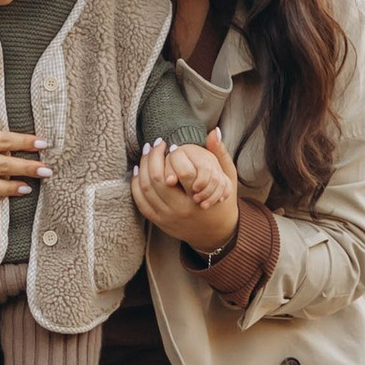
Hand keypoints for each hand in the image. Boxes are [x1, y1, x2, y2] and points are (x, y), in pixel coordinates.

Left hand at [134, 129, 239, 252]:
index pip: (183, 172)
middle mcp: (182, 209)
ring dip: (143, 167)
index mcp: (199, 197)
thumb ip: (220, 154)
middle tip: (156, 144)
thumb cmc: (222, 202)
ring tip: (147, 152)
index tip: (173, 146)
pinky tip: (139, 171)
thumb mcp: (227, 179)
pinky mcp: (159, 221)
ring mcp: (168, 217)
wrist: (215, 233)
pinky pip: (141, 202)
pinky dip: (137, 185)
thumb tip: (214, 131)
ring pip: (147, 189)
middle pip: (159, 179)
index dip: (174, 155)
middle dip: (154, 157)